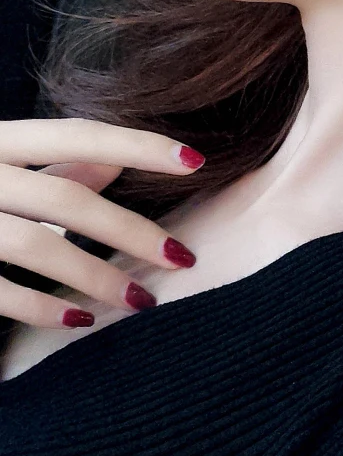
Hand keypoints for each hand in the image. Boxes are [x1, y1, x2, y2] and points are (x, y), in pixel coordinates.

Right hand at [0, 117, 204, 328]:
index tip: (194, 160)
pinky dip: (41, 308)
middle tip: (183, 258)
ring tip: (142, 301)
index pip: (76, 133)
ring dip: (97, 277)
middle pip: (65, 198)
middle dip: (131, 231)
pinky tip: (79, 322)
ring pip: (35, 246)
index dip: (137, 144)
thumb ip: (55, 165)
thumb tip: (117, 160)